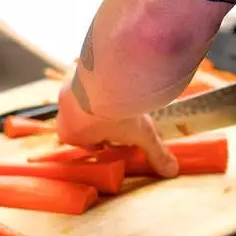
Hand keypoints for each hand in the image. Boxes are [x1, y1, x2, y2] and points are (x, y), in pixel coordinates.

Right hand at [55, 74, 178, 177]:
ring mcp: (67, 85)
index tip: (113, 137)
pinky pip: (85, 68)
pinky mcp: (75, 64)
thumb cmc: (118, 113)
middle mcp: (63, 110)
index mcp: (71, 133)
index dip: (99, 140)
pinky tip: (115, 67)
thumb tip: (171, 171)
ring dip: (96, 91)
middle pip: (77, 116)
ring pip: (80, 91)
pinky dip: (97, 69)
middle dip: (95, 115)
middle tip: (116, 112)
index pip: (81, 141)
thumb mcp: (141, 134)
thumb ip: (155, 152)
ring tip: (118, 89)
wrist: (107, 78)